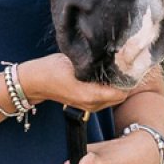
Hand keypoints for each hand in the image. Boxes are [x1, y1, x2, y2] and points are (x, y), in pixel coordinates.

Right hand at [16, 54, 131, 113]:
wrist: (33, 82)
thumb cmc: (50, 69)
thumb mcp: (74, 60)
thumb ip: (95, 62)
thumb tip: (114, 57)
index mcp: (90, 95)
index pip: (121, 91)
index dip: (128, 79)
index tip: (129, 65)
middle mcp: (92, 104)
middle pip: (120, 96)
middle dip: (124, 82)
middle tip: (124, 65)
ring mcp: (89, 107)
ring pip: (113, 98)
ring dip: (116, 86)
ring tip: (115, 69)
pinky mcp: (86, 105)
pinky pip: (105, 99)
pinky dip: (108, 90)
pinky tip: (103, 77)